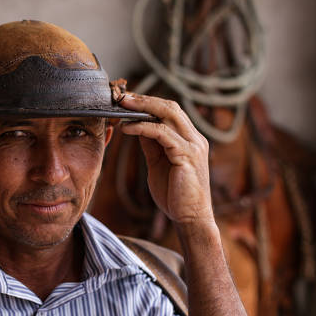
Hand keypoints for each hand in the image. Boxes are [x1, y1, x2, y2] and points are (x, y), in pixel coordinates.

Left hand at [118, 94, 213, 226]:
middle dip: (144, 99)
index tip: (126, 100)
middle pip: (170, 107)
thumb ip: (151, 143)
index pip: (170, 110)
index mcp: (189, 138)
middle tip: (121, 97)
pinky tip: (127, 128)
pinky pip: (163, 134)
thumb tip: (136, 125)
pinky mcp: (188, 155)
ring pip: (168, 114)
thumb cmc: (174, 194)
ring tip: (121, 107)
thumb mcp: (158, 162)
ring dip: (142, 108)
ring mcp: (193, 146)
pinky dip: (143, 128)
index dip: (148, 102)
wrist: (190, 219)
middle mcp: (195, 138)